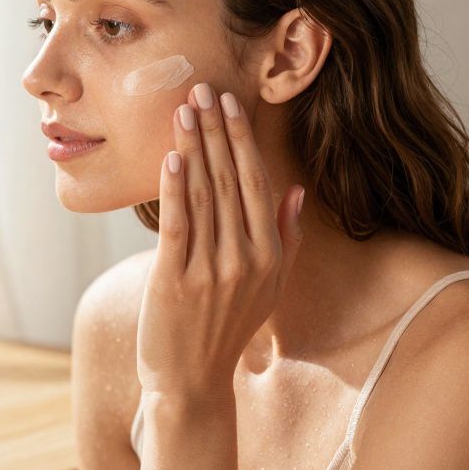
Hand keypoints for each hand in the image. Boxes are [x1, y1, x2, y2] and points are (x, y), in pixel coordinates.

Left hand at [136, 82, 305, 398]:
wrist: (192, 381)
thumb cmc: (226, 329)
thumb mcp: (268, 287)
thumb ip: (285, 238)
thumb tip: (297, 190)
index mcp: (269, 255)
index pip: (256, 182)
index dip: (241, 139)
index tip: (230, 102)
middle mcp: (246, 259)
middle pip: (230, 180)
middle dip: (216, 131)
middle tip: (202, 87)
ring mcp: (212, 270)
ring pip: (204, 195)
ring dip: (194, 147)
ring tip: (183, 109)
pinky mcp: (176, 280)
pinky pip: (178, 224)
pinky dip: (175, 188)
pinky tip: (172, 157)